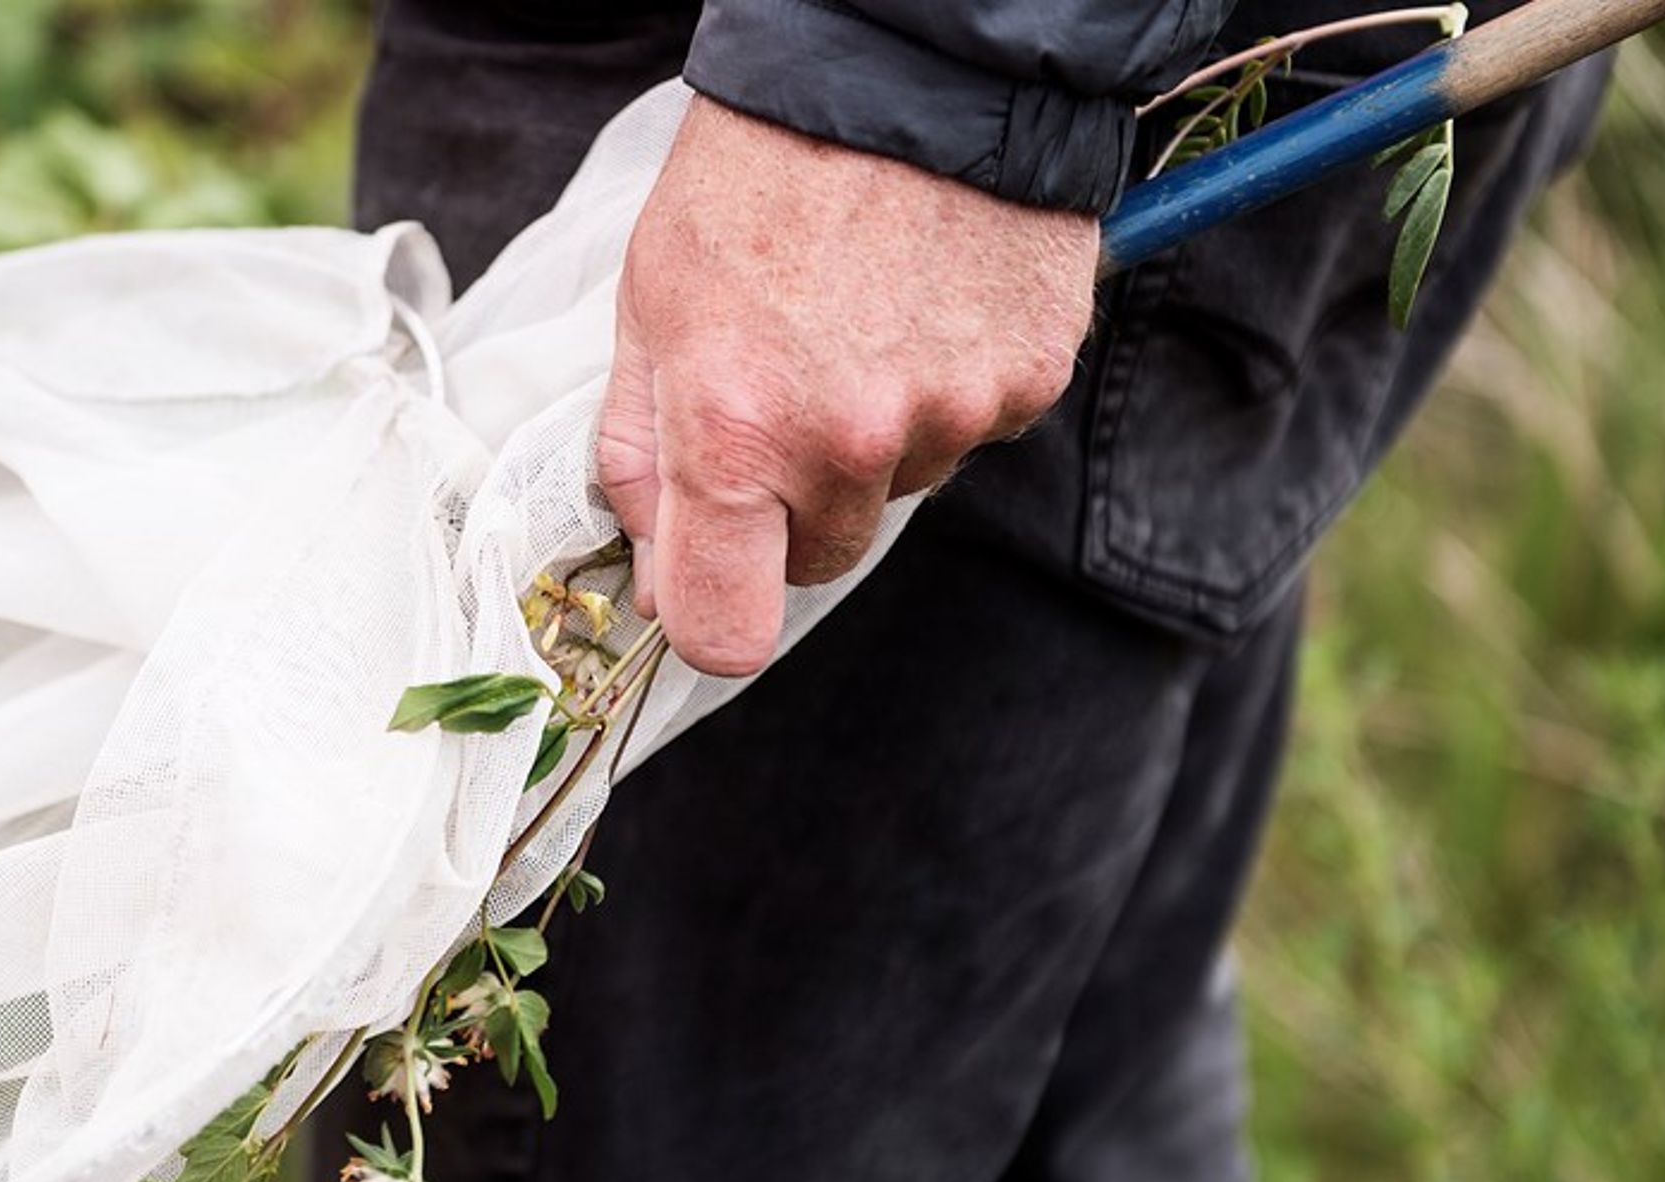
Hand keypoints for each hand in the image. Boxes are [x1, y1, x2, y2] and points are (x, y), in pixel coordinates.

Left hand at [597, 97, 1098, 676]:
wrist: (902, 69)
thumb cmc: (758, 177)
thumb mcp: (649, 307)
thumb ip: (638, 453)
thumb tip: (650, 569)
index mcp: (736, 435)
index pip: (724, 629)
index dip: (706, 614)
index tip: (702, 578)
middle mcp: (848, 444)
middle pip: (818, 561)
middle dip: (791, 504)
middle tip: (782, 389)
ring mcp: (950, 418)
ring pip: (897, 490)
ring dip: (874, 437)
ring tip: (857, 319)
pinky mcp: (1026, 382)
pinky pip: (970, 430)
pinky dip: (946, 386)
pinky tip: (921, 304)